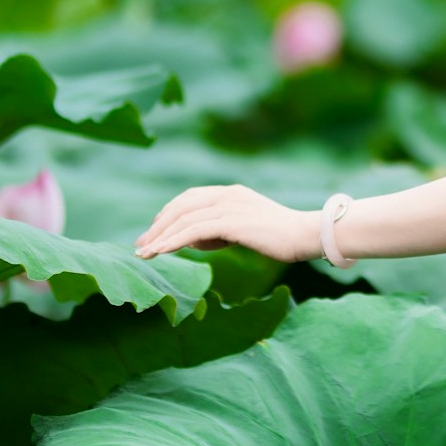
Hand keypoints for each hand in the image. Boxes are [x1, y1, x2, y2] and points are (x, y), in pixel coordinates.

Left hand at [133, 184, 323, 263]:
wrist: (305, 235)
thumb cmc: (281, 237)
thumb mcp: (246, 229)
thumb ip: (221, 230)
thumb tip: (194, 240)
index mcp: (231, 193)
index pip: (190, 198)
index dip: (168, 213)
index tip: (154, 231)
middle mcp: (227, 195)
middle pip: (181, 206)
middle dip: (158, 226)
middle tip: (141, 244)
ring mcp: (228, 206)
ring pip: (183, 219)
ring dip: (159, 236)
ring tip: (144, 253)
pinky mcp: (230, 222)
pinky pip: (192, 232)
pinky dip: (172, 242)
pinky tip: (160, 252)